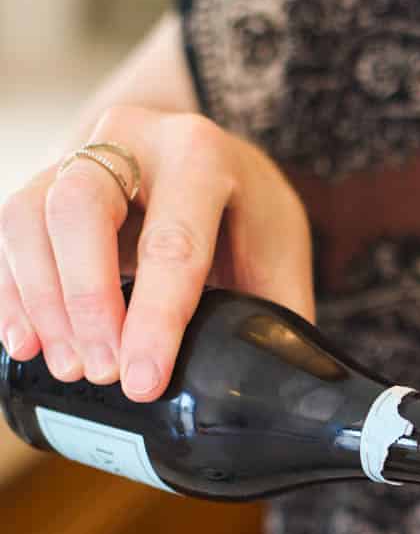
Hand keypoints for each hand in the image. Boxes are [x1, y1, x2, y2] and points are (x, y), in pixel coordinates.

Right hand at [0, 103, 312, 396]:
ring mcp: (78, 154)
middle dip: (87, 301)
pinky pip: (11, 231)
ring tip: (69, 368)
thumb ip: (276, 316)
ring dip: (43, 301)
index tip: (143, 380)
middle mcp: (131, 140)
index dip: (154, 318)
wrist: (210, 158)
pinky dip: (12, 292)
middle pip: (82, 208)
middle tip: (103, 373)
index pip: (171, 240)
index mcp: (201, 155)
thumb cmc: (246, 213)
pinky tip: (25, 344)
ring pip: (32, 216)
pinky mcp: (44, 182)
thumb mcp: (279, 252)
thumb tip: (276, 393)